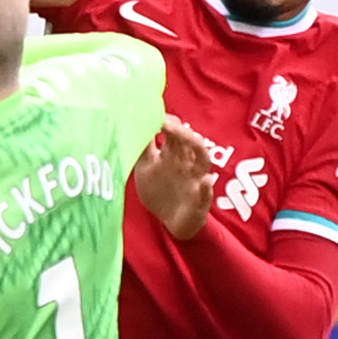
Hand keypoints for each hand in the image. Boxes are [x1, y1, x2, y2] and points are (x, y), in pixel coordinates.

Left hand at [131, 116, 219, 241]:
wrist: (172, 221)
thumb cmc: (159, 190)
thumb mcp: (145, 168)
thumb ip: (141, 150)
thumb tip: (131, 125)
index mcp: (173, 153)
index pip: (175, 132)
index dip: (168, 122)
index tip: (156, 116)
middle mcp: (187, 162)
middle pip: (190, 140)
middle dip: (181, 130)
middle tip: (166, 123)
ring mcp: (196, 179)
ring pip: (202, 159)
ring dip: (197, 148)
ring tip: (190, 139)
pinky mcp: (200, 199)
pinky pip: (205, 192)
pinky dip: (206, 187)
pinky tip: (204, 182)